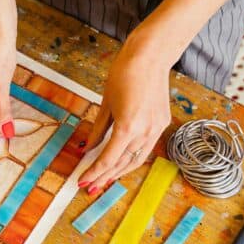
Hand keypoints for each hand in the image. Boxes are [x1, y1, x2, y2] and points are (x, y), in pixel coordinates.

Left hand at [79, 34, 171, 191]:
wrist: (150, 57)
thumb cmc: (124, 74)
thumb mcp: (105, 104)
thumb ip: (97, 130)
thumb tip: (86, 149)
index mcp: (127, 127)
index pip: (108, 159)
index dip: (94, 173)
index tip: (82, 181)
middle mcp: (145, 132)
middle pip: (123, 164)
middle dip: (105, 177)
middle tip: (90, 187)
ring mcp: (156, 129)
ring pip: (136, 159)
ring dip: (119, 171)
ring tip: (104, 179)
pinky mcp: (162, 124)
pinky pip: (145, 147)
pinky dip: (132, 157)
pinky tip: (121, 161)